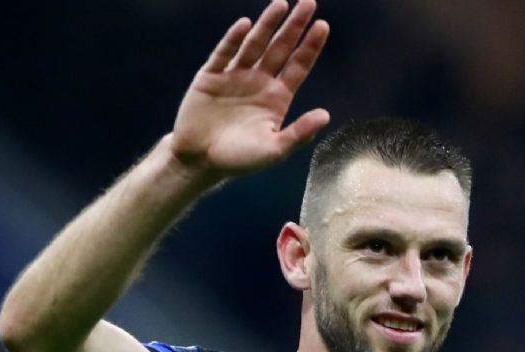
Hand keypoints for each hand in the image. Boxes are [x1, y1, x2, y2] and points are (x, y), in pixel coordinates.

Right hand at [170, 0, 329, 177]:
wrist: (198, 162)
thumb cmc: (239, 160)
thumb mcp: (274, 151)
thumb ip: (299, 134)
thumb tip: (326, 115)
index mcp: (276, 98)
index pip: (298, 66)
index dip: (310, 46)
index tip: (323, 25)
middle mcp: (258, 82)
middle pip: (280, 48)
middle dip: (294, 26)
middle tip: (309, 2)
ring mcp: (234, 77)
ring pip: (254, 44)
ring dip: (267, 24)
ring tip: (281, 4)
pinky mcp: (210, 77)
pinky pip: (223, 54)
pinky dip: (233, 40)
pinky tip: (245, 25)